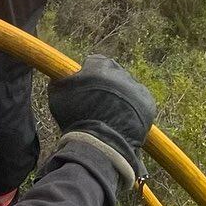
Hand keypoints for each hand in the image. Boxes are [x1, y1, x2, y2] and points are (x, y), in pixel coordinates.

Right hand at [49, 55, 156, 188]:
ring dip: (120, 96)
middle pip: (113, 73)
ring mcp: (135, 87)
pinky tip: (123, 119)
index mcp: (98, 66)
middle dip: (106, 84)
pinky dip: (133, 108)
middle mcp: (119, 72)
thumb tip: (61, 74)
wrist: (101, 144)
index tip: (86, 86)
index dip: (89, 74)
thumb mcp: (58, 95)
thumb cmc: (76, 119)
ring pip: (127, 87)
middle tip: (99, 101)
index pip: (95, 61)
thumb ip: (60, 79)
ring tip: (111, 114)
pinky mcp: (148, 103)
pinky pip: (140, 101)